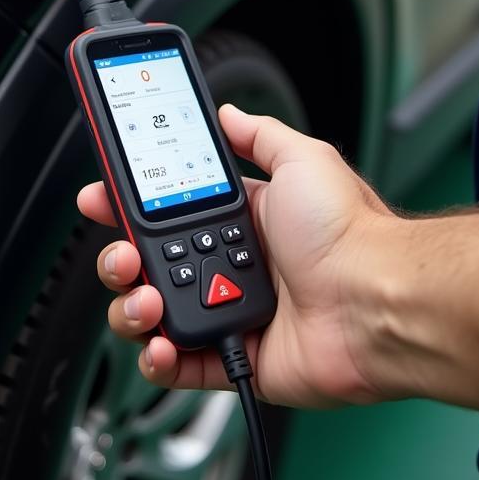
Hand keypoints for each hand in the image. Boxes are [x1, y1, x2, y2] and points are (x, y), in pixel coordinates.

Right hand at [77, 104, 397, 405]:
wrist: (377, 301)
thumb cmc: (349, 233)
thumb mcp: (302, 159)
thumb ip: (259, 134)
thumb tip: (227, 114)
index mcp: (241, 221)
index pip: (166, 211)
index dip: (128, 205)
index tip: (101, 197)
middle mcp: (230, 267)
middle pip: (148, 264)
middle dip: (119, 257)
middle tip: (121, 252)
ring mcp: (228, 312)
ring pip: (153, 314)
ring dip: (133, 306)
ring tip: (146, 298)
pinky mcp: (233, 358)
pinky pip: (178, 366)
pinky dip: (157, 358)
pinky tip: (161, 342)